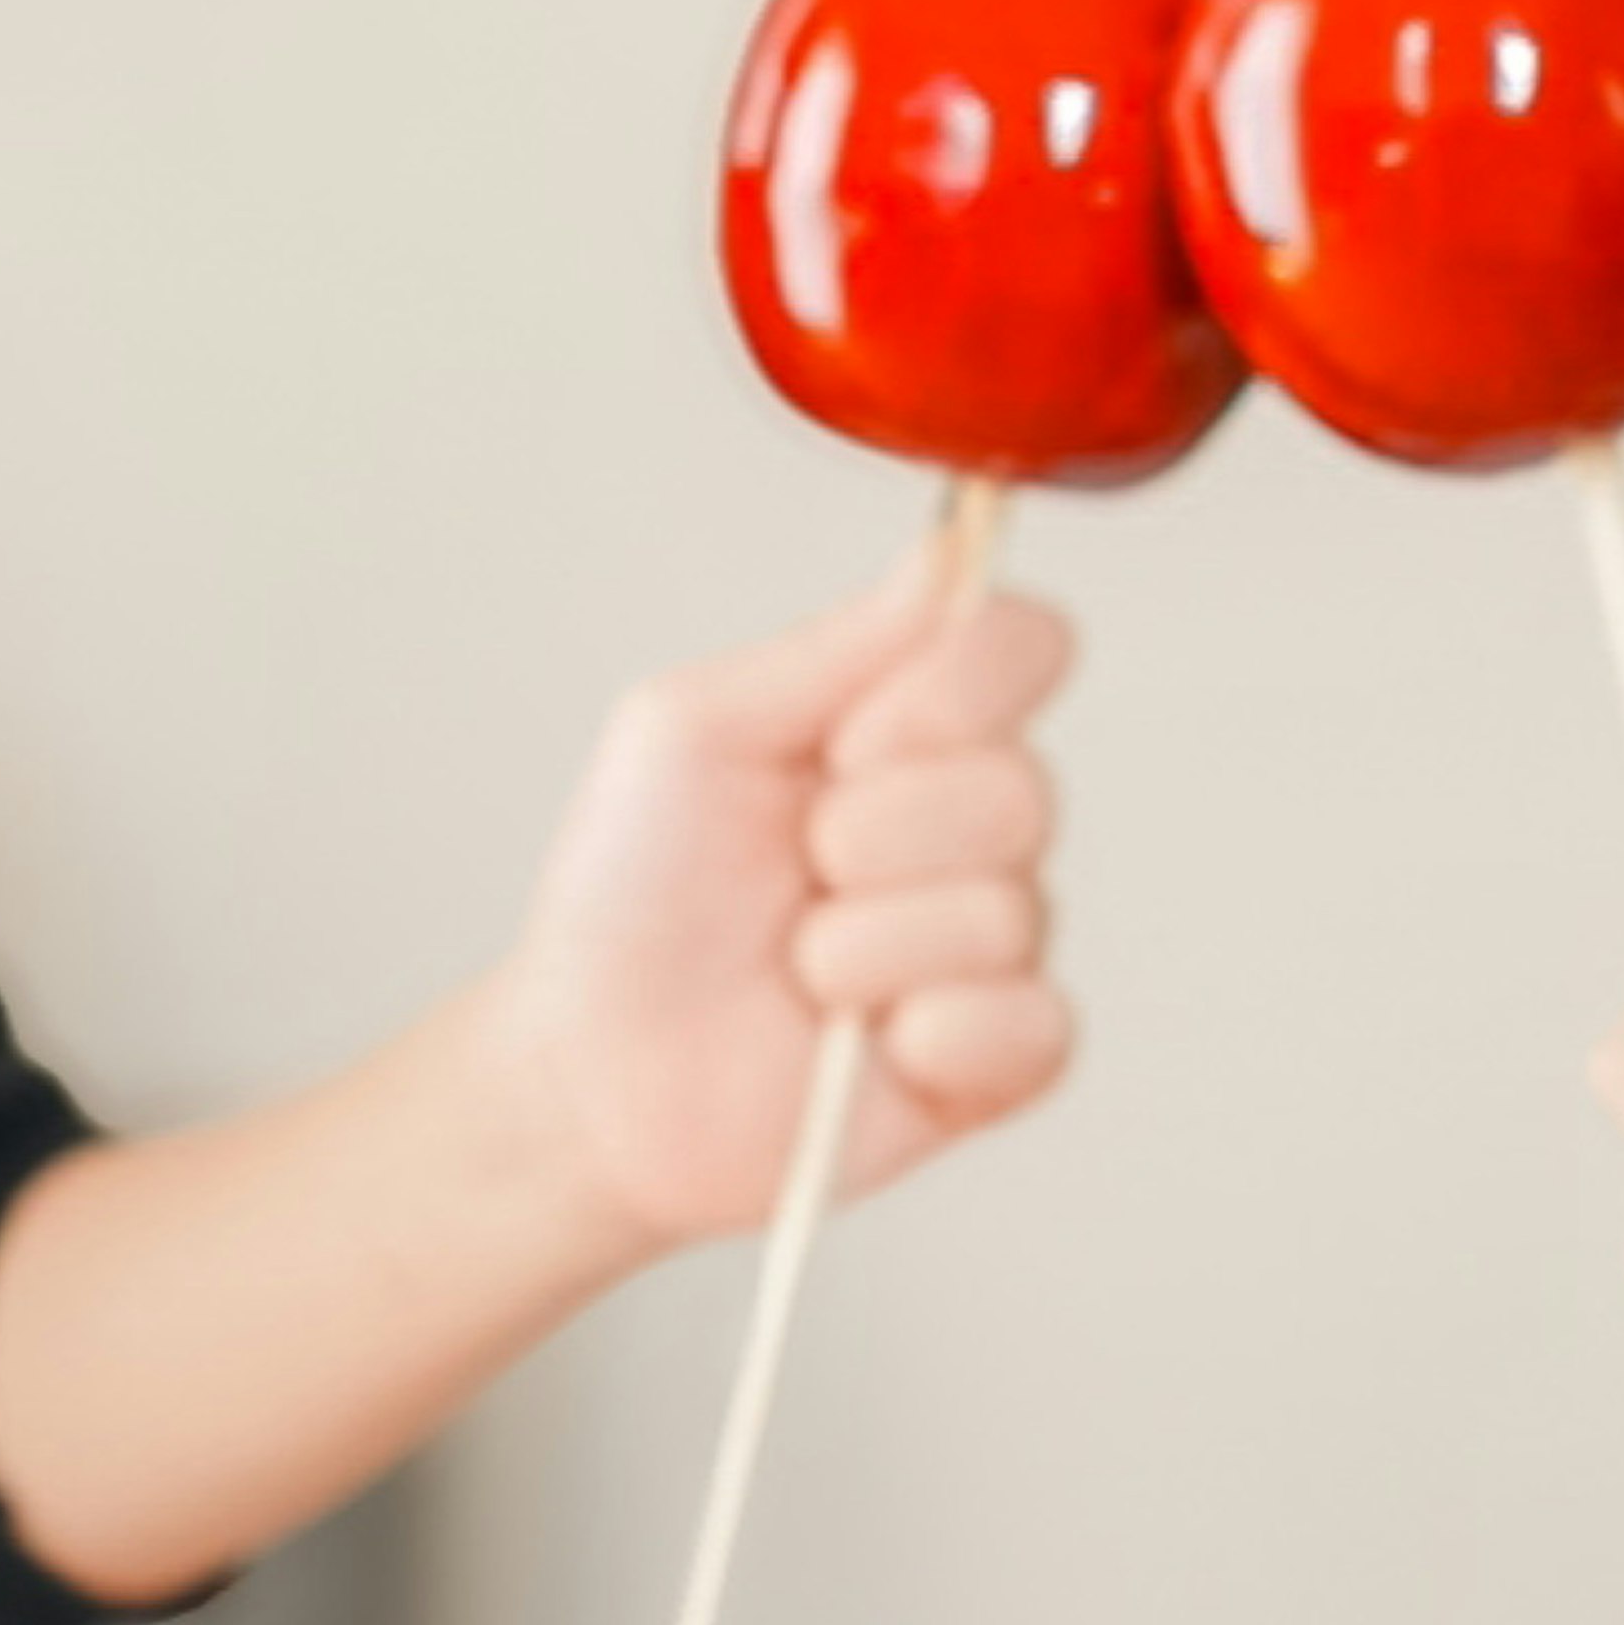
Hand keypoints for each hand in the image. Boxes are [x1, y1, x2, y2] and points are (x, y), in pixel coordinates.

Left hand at [484, 555, 1076, 1266]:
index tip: (849, 736)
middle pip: (1021, 789)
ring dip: (863, 945)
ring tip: (798, 968)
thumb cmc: (631, 898)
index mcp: (907, 727)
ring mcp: (988, 944)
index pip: (1024, 646)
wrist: (591, 1071)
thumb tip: (948, 553)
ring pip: (1006, 912)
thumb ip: (833, 644)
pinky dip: (929, 1035)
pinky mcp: (997, 1058)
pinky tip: (860, 1043)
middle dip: (873, 833)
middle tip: (795, 866)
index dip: (957, 686)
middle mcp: (968, 827)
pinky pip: (1032, 1023)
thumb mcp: (693, 728)